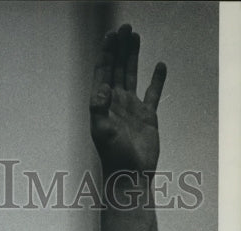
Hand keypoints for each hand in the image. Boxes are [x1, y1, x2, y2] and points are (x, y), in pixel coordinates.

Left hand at [90, 24, 165, 175]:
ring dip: (133, 56)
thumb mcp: (102, 132)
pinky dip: (157, 79)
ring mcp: (131, 108)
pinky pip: (153, 92)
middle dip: (120, 48)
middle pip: (117, 68)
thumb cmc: (114, 157)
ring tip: (136, 36)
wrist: (130, 174)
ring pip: (132, 75)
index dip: (106, 53)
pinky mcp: (147, 116)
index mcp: (103, 105)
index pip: (103, 72)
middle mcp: (115, 103)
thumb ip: (98, 109)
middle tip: (125, 28)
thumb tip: (102, 87)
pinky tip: (160, 65)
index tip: (112, 35)